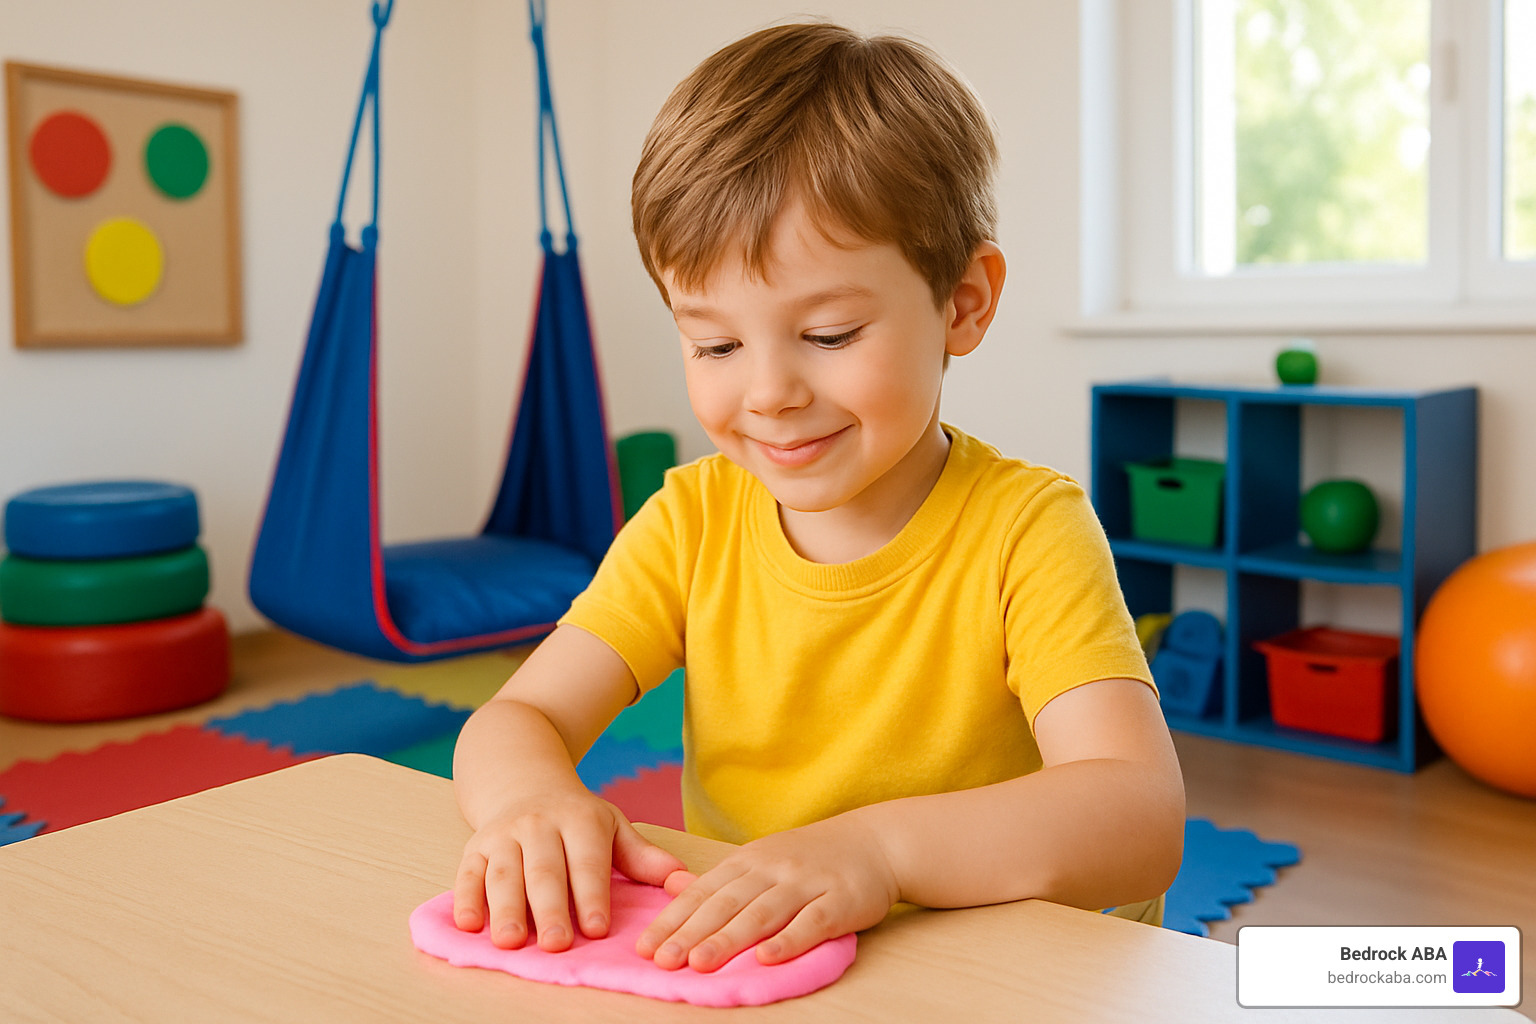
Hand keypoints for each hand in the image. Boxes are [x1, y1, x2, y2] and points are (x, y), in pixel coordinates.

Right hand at [452, 788, 685, 951]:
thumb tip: (682, 880)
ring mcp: (504, 834)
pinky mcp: (475, 846)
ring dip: (505, 908)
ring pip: (504, 873)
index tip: (598, 929)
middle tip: (556, 944)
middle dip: (549, 909)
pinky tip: (469, 925)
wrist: (523, 781)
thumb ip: (642, 856)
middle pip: (545, 870)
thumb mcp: (613, 826)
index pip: (587, 861)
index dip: (592, 895)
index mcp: (581, 819)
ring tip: (510, 942)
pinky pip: (468, 873)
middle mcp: (539, 824)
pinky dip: (466, 899)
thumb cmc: (576, 817)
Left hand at [636, 811, 898, 971]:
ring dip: (730, 938)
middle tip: (663, 959)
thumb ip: (720, 879)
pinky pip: (812, 922)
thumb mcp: (762, 858)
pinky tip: (768, 958)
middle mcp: (773, 868)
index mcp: (749, 860)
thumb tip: (670, 888)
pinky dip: (789, 940)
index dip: (674, 918)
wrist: (877, 842)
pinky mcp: (840, 900)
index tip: (646, 947)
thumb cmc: (812, 858)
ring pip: (762, 912)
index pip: (704, 891)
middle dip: (692, 932)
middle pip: (727, 903)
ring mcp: (807, 883)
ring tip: (700, 963)